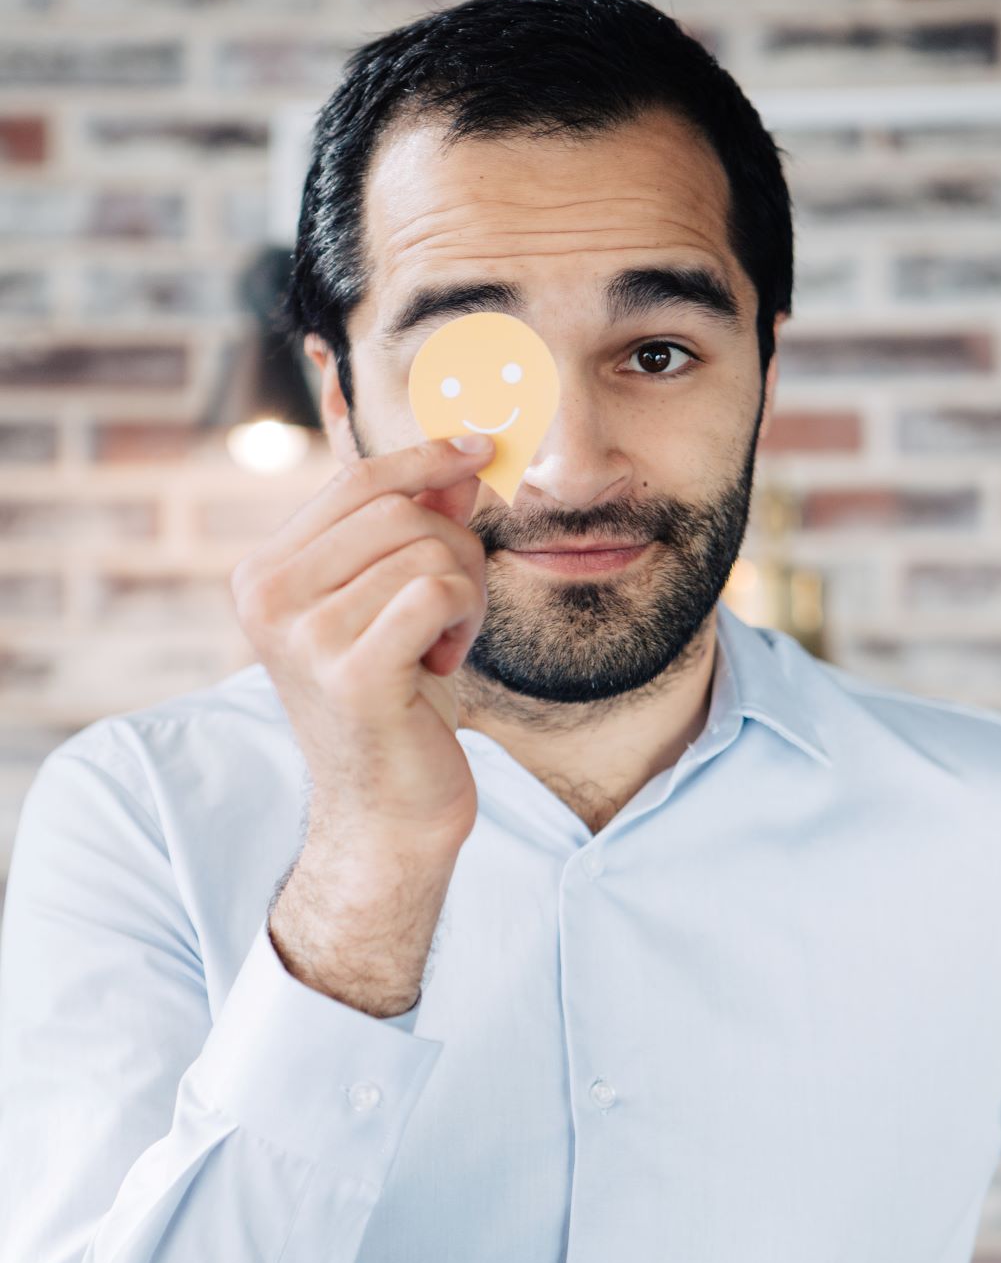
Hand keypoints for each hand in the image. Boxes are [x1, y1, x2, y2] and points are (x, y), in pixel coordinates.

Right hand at [230, 432, 493, 857]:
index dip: (424, 458)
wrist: (387, 812)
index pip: (355, 482)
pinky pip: (439, 592)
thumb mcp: (395, 600)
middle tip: (455, 607)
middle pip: (398, 511)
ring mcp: (304, 637)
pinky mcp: (353, 672)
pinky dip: (463, 620)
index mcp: (261, 574)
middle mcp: (267, 599)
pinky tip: (442, 661)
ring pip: (427, 551)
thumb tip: (458, 457)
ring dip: (463, 593)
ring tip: (440, 643)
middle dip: (454, 546)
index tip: (477, 450)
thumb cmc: (395, 702)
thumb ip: (415, 526)